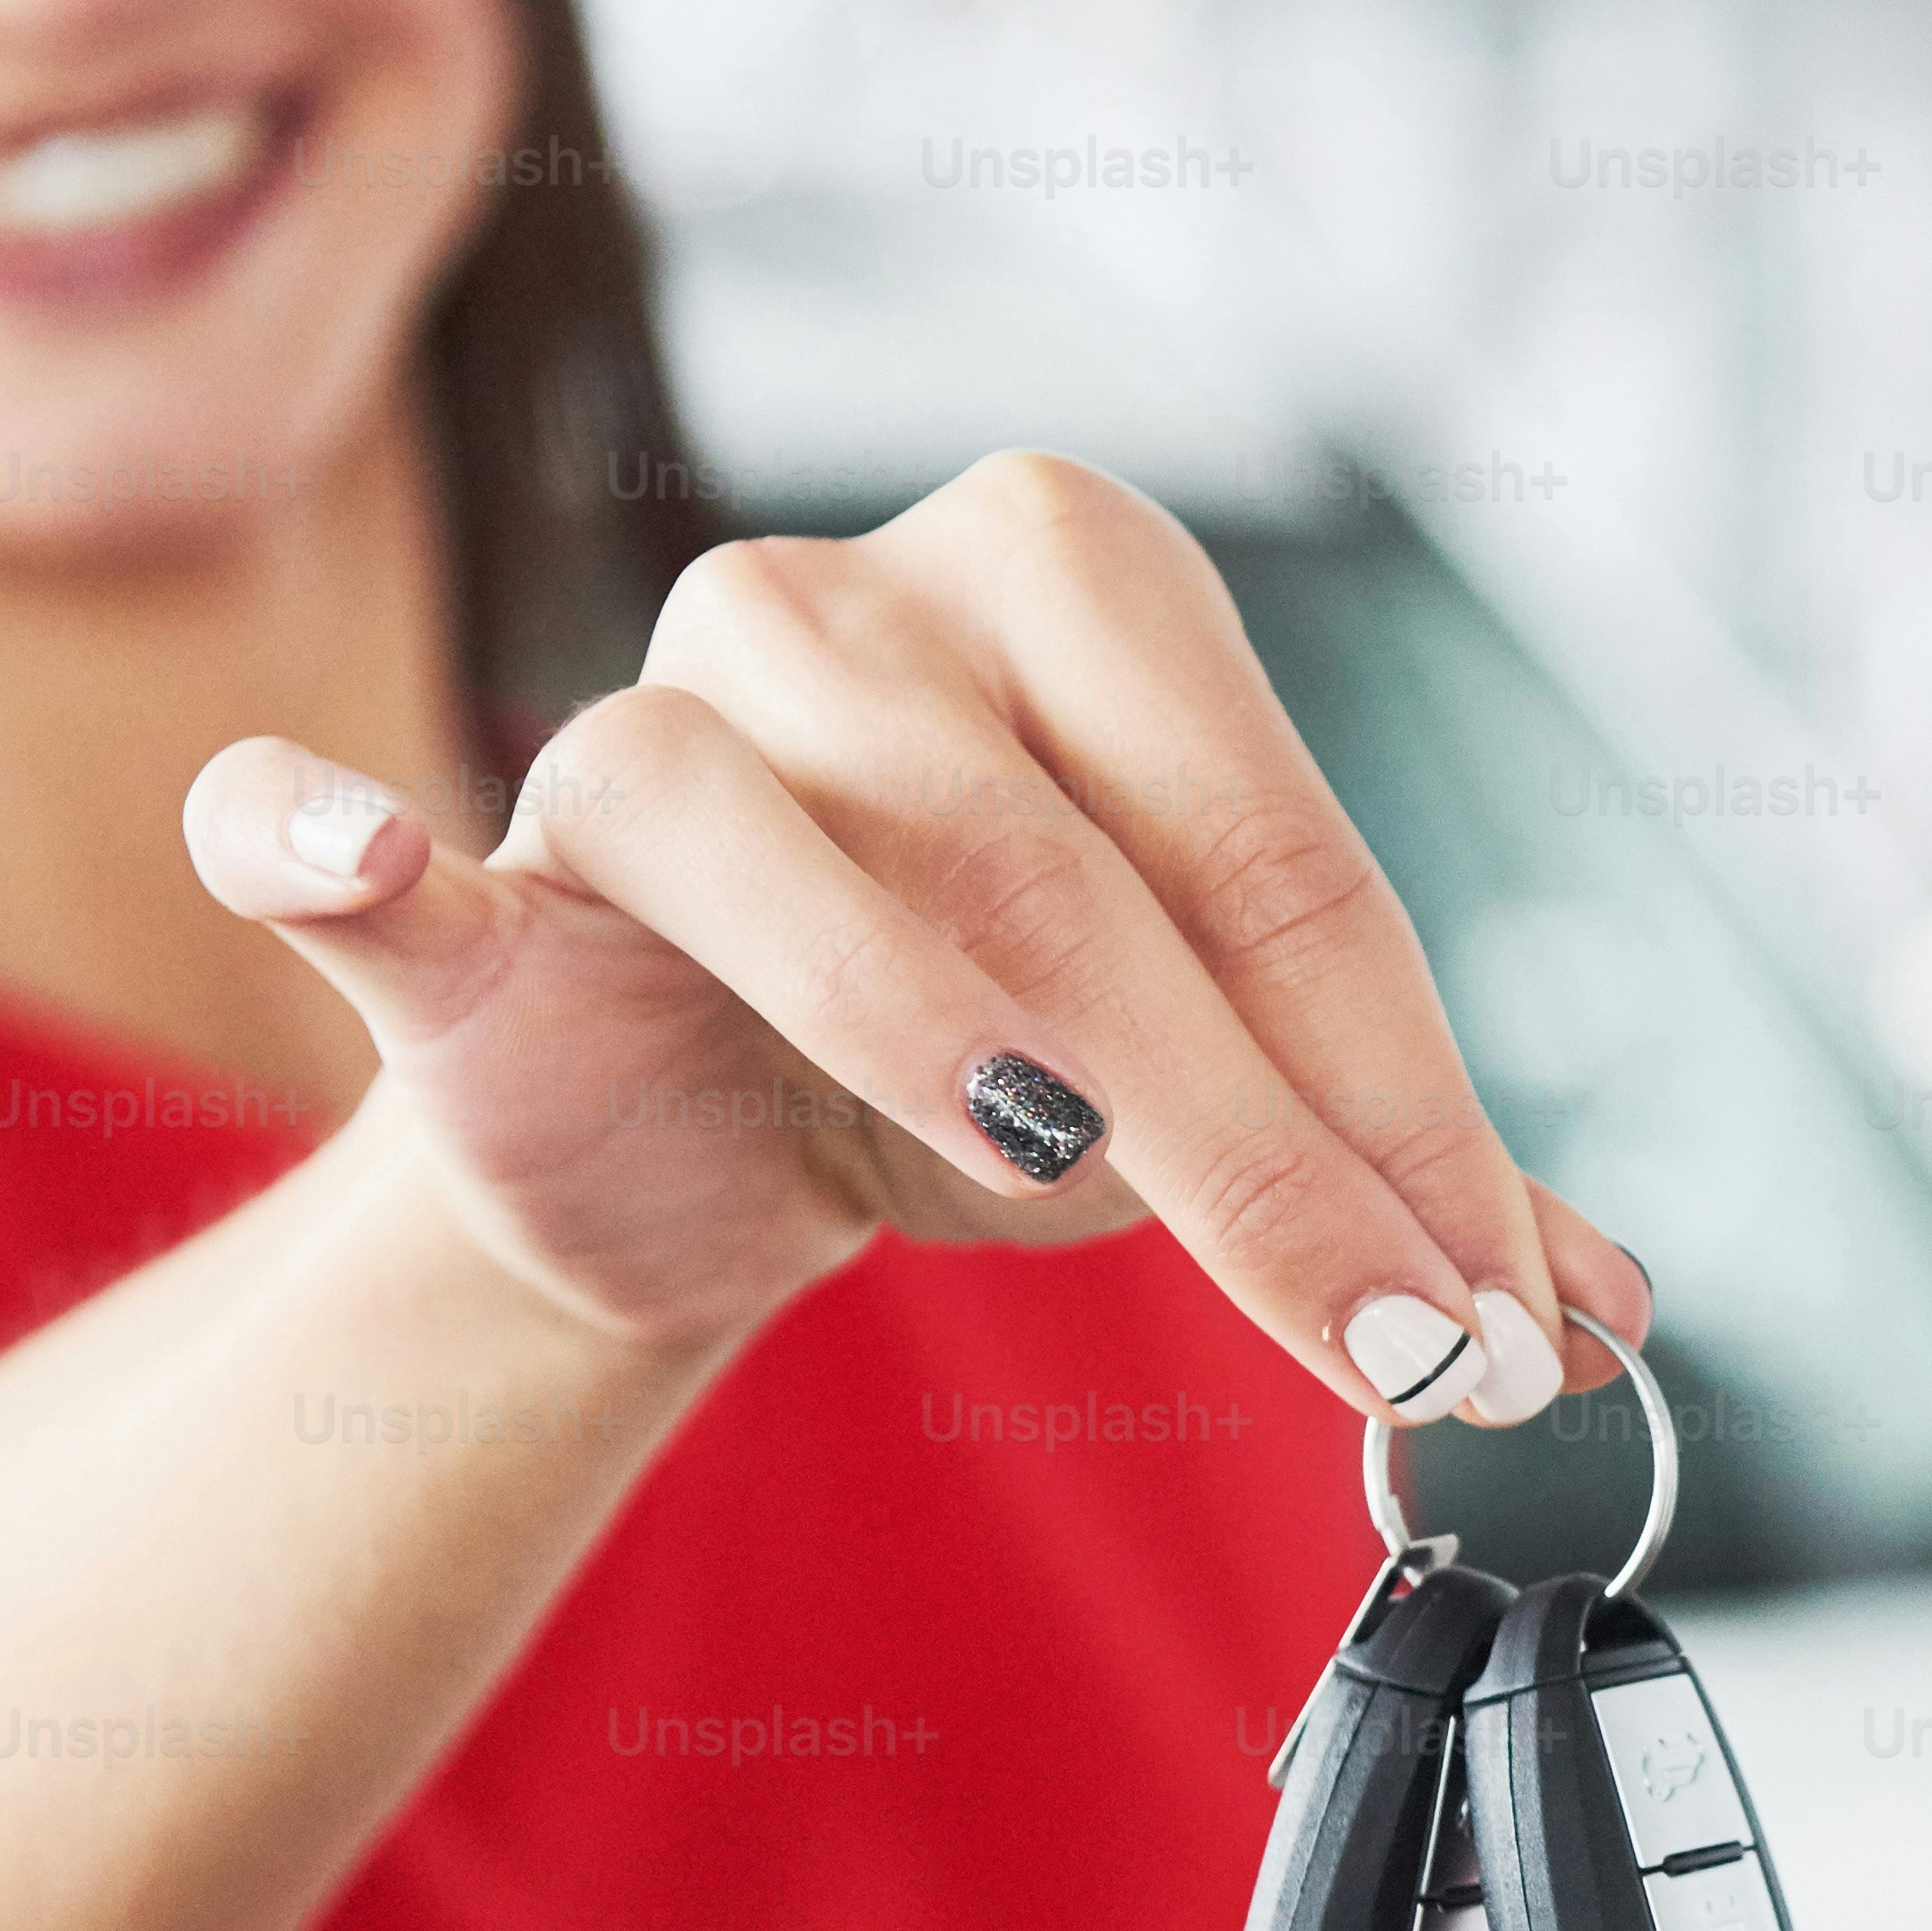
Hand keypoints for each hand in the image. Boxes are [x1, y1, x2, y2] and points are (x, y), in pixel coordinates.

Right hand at [187, 449, 1648, 1405]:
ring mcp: (643, 723)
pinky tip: (324, 847)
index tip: (1496, 1323)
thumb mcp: (1213, 1092)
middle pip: (1080, 871)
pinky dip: (333, 842)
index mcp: (1081, 582)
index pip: (1287, 862)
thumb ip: (1400, 1175)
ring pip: (796, 850)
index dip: (1406, 1108)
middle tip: (1388, 1348)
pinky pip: (387, 860)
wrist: (697, 1136)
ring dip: (925, 1019)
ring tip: (1060, 1162)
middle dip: (1255, 1138)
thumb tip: (1607, 1325)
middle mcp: (853, 600)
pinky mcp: (475, 888)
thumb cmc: (988, 1058)